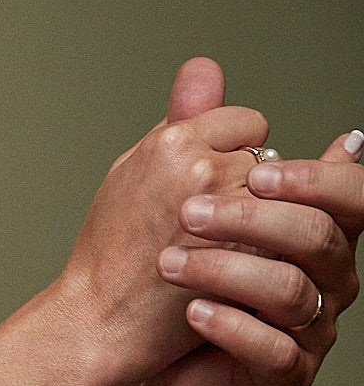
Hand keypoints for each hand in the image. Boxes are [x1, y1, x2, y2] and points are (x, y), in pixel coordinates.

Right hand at [52, 59, 266, 379]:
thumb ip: (181, 119)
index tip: (204, 192)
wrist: (99, 320)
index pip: (245, 123)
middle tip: (211, 226)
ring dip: (267, 220)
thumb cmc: (110, 254)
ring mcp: (228, 208)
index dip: (230, 157)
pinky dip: (271, 251)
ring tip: (226, 248)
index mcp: (170, 140)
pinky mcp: (248, 249)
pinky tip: (237, 268)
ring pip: (283, 196)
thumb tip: (206, 65)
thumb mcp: (134, 170)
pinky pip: (287, 234)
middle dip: (250, 189)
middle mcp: (201, 165)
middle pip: (269, 158)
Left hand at [120, 107, 361, 385]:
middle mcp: (324, 277)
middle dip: (255, 220)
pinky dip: (230, 326)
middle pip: (319, 238)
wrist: (139, 349)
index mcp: (312, 228)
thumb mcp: (186, 195)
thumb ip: (201, 137)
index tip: (258, 165)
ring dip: (227, 271)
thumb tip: (203, 68)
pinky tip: (193, 311)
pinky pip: (272, 350)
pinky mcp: (282, 373)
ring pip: (291, 292)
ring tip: (170, 264)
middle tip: (190, 214)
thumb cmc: (175, 273)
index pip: (348, 195)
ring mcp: (308, 328)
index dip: (315, 178)